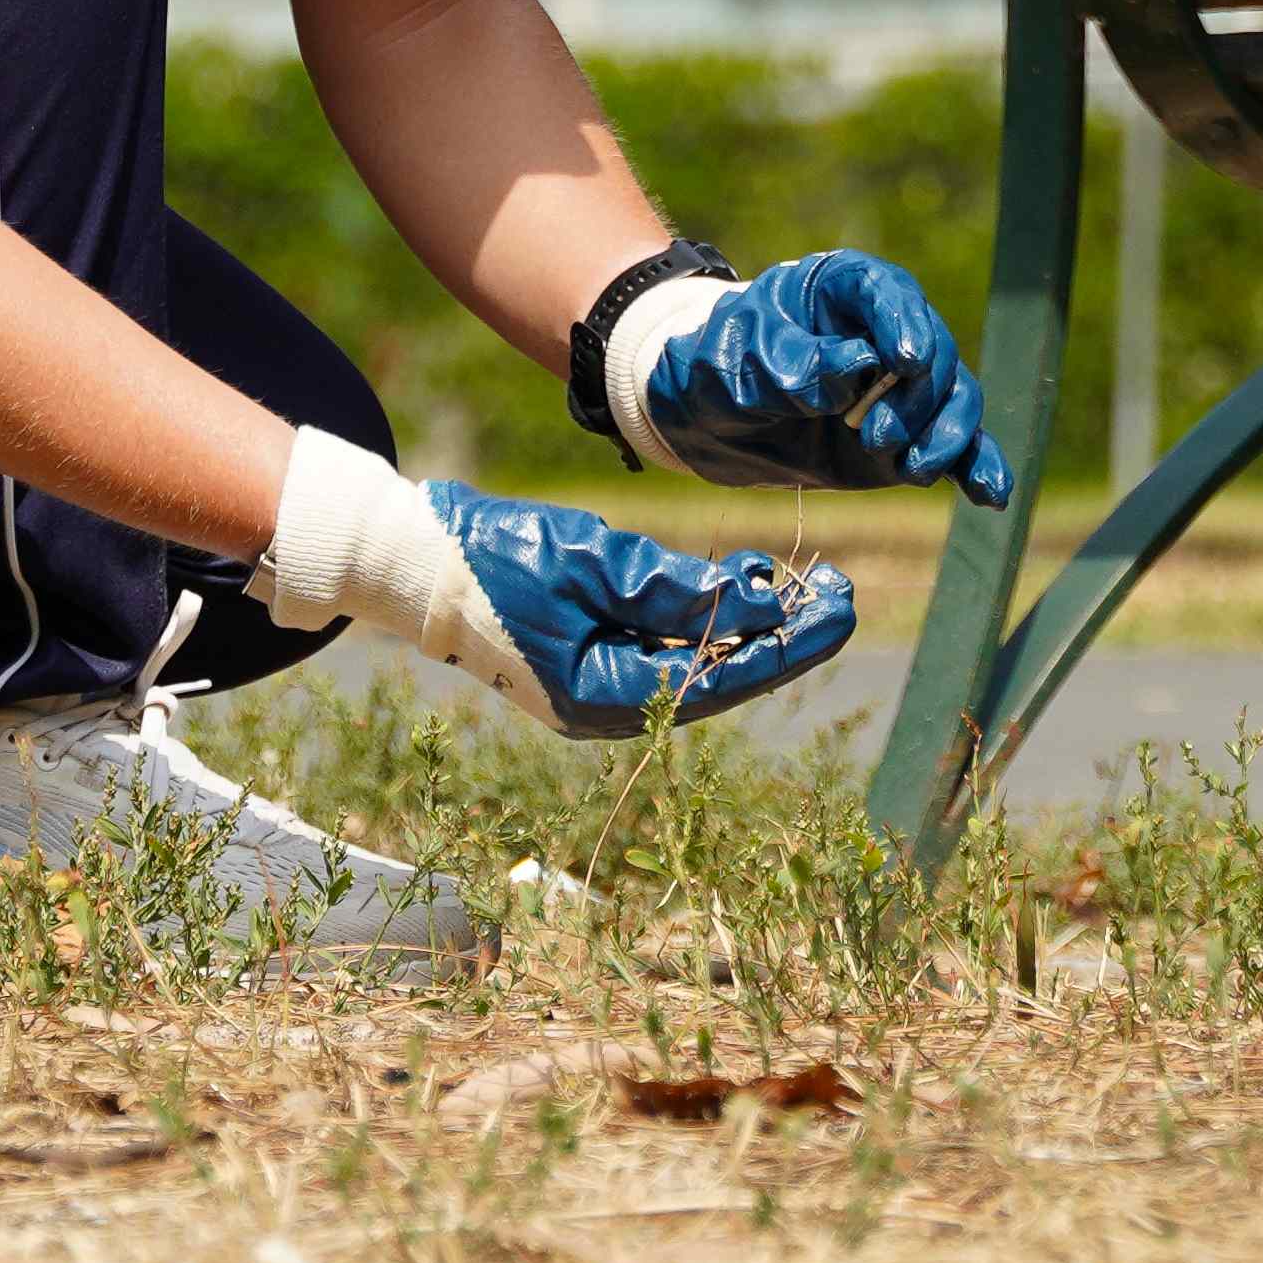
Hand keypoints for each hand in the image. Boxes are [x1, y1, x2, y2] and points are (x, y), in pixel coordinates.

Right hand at [262, 422, 859, 729]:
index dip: (788, 644)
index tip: (843, 609)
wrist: (417, 559)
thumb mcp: (593, 561)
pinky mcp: (593, 656)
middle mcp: (608, 706)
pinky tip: (746, 575)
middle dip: (783, 635)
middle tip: (844, 592)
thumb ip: (672, 586)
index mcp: (603, 697)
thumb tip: (755, 602)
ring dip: (750, 620)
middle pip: (717, 675)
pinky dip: (708, 611)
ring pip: (697, 658)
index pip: (718, 678)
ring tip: (805, 578)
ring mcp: (598, 685)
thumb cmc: (497, 556)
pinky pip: (667, 643)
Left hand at [611, 249, 1013, 498]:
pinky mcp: (907, 434)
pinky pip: (956, 445)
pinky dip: (976, 466)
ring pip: (954, 398)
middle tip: (872, 438)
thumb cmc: (716, 371)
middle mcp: (885, 330)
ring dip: (945, 436)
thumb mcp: (733, 364)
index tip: (907, 361)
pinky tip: (991, 495)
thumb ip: (786, 365)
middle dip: (915, 398)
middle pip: (933, 352)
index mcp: (842, 287)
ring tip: (911, 470)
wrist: (706, 424)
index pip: (888, 293)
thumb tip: (855, 370)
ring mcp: (901, 385)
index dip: (905, 324)